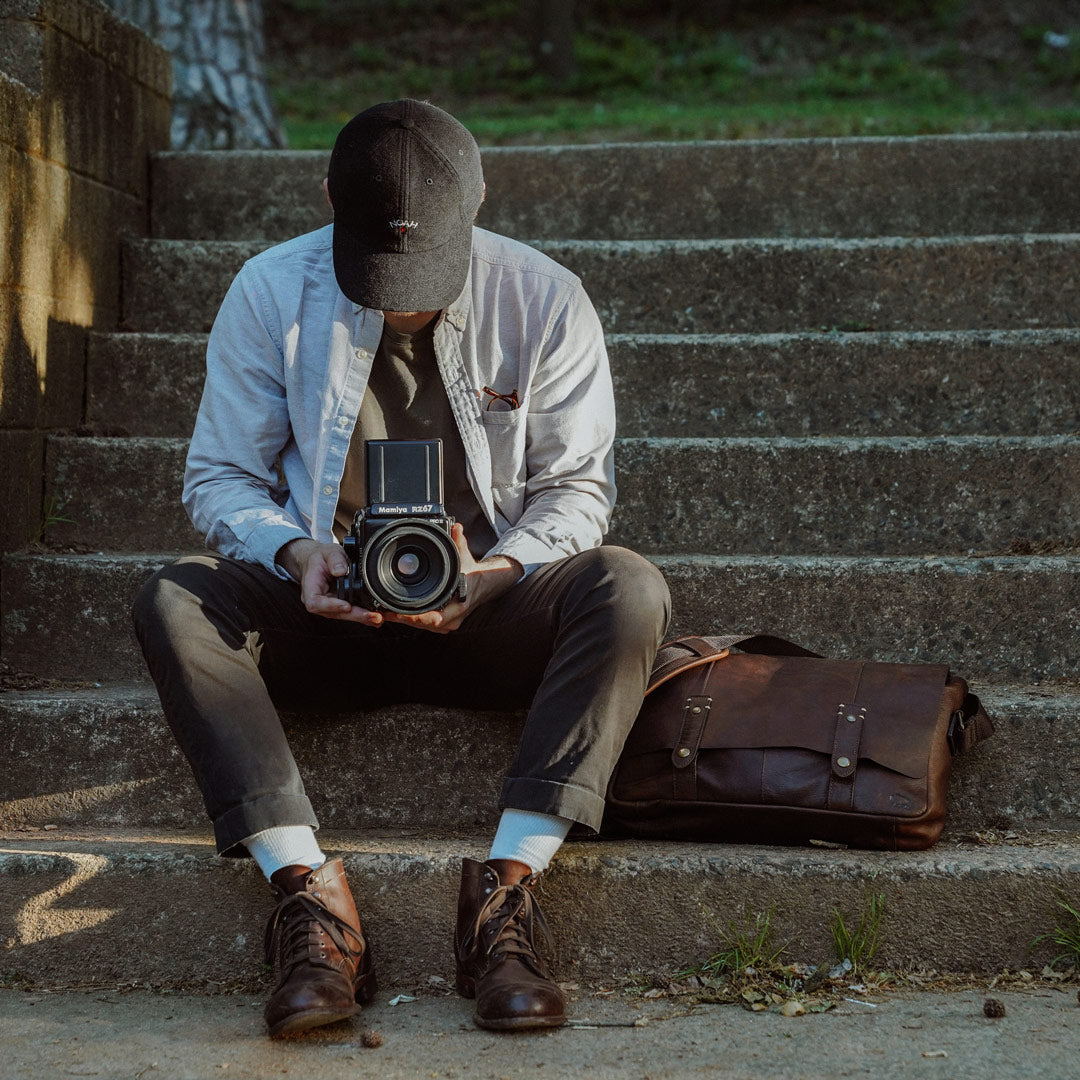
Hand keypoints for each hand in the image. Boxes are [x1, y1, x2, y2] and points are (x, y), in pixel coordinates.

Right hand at [277, 537, 385, 625]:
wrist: (319, 562)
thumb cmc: (321, 558)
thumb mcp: (327, 552)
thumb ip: (334, 559)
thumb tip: (341, 570)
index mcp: (311, 590)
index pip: (316, 603)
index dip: (332, 606)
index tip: (346, 606)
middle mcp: (321, 602)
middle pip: (337, 614)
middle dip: (357, 616)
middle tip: (375, 617)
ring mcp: (333, 606)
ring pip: (349, 616)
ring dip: (367, 617)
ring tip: (383, 616)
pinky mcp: (344, 606)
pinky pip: (355, 612)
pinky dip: (369, 614)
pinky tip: (383, 615)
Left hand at [380, 523, 521, 633]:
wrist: (483, 584)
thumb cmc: (472, 573)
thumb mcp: (465, 556)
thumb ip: (459, 542)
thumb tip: (457, 527)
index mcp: (459, 606)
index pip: (435, 619)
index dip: (415, 618)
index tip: (398, 613)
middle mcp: (453, 619)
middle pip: (423, 625)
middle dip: (403, 619)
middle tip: (384, 612)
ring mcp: (447, 623)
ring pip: (422, 626)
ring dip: (404, 620)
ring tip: (385, 613)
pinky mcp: (442, 622)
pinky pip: (424, 624)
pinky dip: (411, 619)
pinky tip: (396, 614)